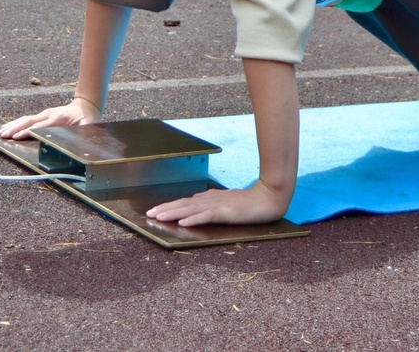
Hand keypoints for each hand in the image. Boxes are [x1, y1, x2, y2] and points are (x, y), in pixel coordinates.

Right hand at [0, 97, 100, 140]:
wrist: (86, 106)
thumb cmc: (87, 119)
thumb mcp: (88, 125)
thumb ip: (82, 131)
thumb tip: (78, 142)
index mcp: (57, 118)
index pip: (39, 127)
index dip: (27, 132)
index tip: (16, 137)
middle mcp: (48, 115)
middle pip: (29, 122)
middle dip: (15, 129)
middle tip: (3, 136)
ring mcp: (44, 114)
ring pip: (25, 119)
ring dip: (13, 125)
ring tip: (1, 132)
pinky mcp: (42, 115)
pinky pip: (27, 119)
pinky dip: (16, 123)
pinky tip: (8, 127)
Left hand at [145, 179, 289, 226]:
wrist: (269, 196)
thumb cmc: (250, 200)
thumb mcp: (227, 199)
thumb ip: (211, 199)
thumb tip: (196, 198)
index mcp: (210, 198)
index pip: (186, 202)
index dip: (170, 206)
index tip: (155, 210)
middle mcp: (211, 200)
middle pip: (183, 204)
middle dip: (165, 209)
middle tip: (149, 214)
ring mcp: (218, 205)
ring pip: (190, 209)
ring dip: (174, 213)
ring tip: (159, 217)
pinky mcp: (226, 212)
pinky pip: (206, 216)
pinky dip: (193, 219)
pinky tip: (183, 222)